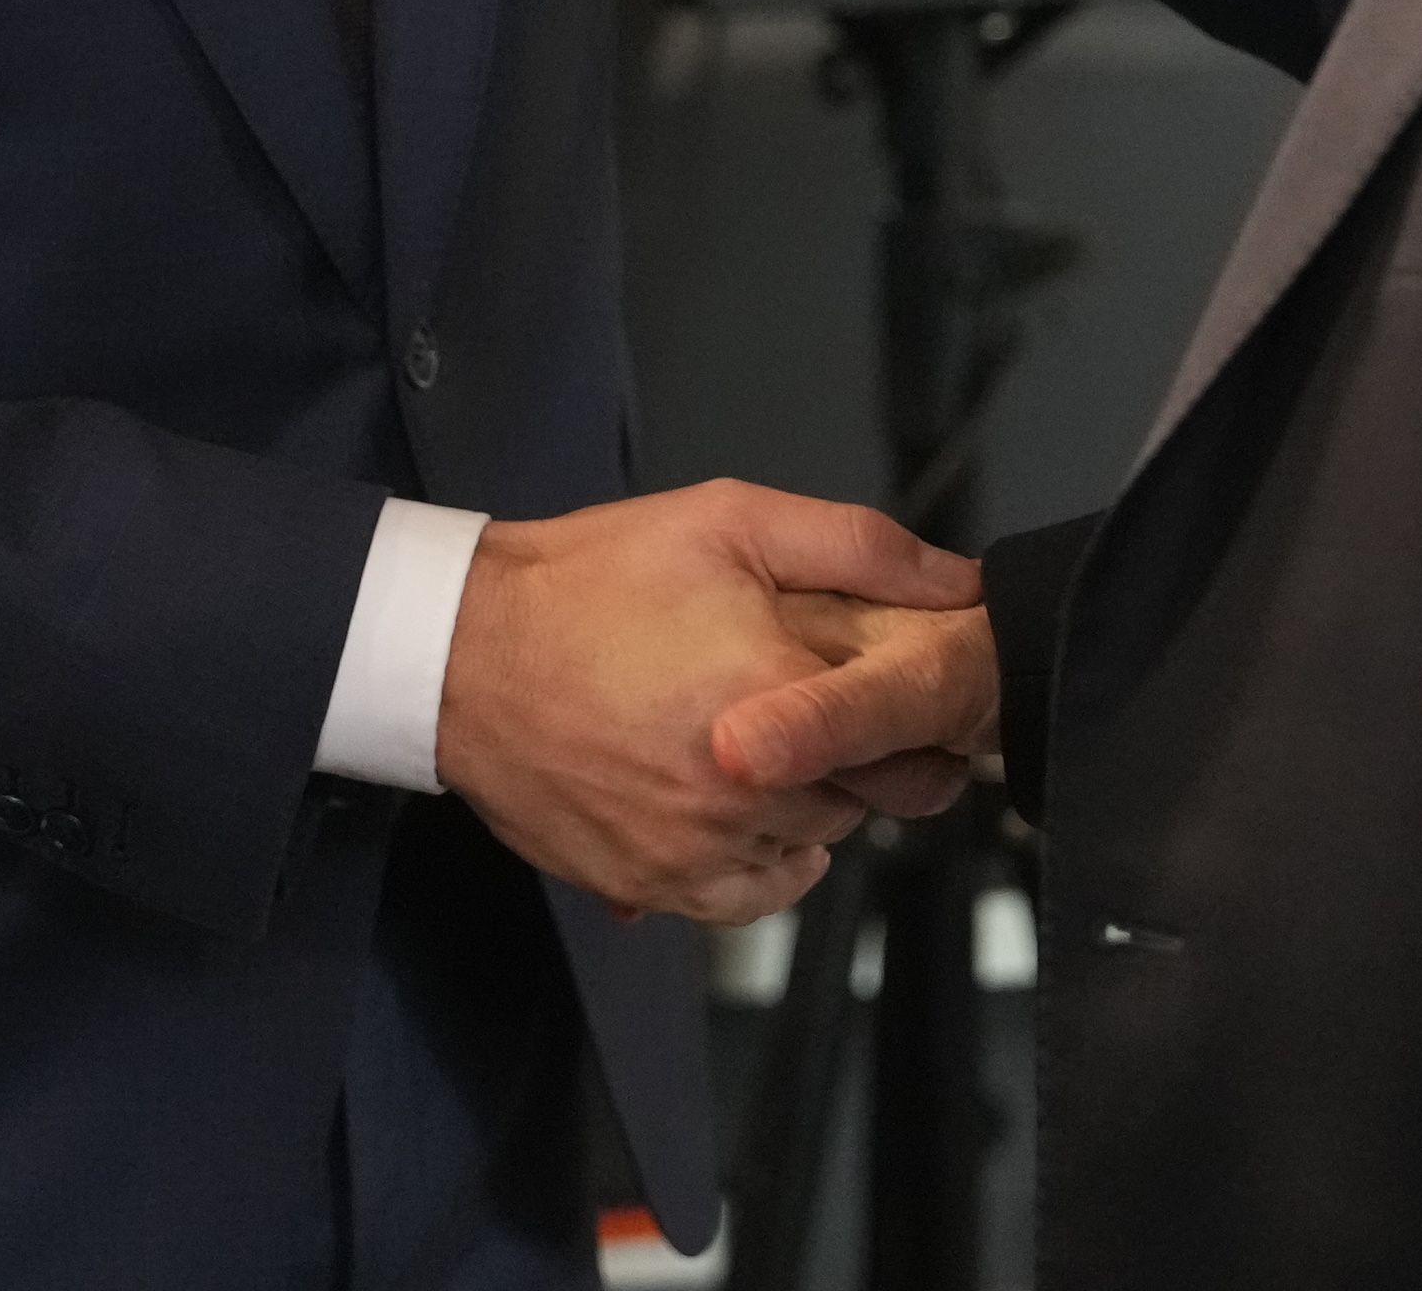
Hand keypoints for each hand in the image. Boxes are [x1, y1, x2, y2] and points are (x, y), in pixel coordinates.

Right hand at [432, 482, 977, 923]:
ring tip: (759, 744)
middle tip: (809, 707)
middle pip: (868, 797)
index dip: (912, 712)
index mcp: (778, 692)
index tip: (890, 693)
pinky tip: (738, 807)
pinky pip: (751, 898)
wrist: (464, 651)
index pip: (911, 736)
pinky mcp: (651, 885)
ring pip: (812, 845)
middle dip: (856, 752)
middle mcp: (746, 787)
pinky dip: (761, 861)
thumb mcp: (729, 522)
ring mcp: (696, 848)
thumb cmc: (592, 581)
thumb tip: (957, 582)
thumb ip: (857, 548)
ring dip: (805, 804)